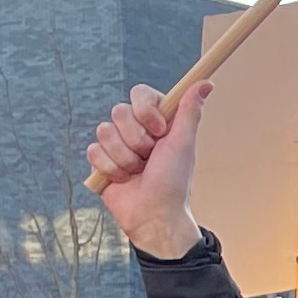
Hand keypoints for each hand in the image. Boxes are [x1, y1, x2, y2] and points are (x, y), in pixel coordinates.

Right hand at [85, 82, 211, 263]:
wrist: (153, 215)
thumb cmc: (173, 182)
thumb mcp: (183, 144)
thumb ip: (189, 112)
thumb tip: (205, 83)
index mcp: (157, 122)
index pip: (140, 93)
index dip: (145, 111)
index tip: (158, 131)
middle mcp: (136, 129)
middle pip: (119, 111)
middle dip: (136, 140)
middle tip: (149, 158)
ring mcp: (117, 144)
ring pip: (104, 131)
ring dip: (125, 157)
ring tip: (137, 171)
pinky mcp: (101, 160)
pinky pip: (93, 150)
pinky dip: (110, 168)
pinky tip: (122, 179)